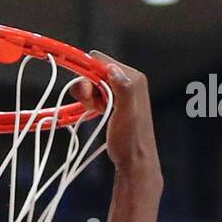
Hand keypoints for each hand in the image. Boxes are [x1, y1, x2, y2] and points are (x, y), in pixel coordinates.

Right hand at [76, 51, 161, 183]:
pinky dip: (93, 100)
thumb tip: (112, 69)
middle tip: (92, 106)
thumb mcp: (127, 113)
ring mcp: (122, 90)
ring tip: (96, 110)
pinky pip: (97, 92)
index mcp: (132, 78)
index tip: (87, 94)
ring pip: (94, 81)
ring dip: (89, 95)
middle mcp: (128, 80)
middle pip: (95, 69)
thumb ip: (123, 88)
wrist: (134, 161)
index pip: (101, 60)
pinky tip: (98, 112)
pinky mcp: (116, 100)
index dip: (88, 74)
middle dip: (88, 86)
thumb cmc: (130, 142)